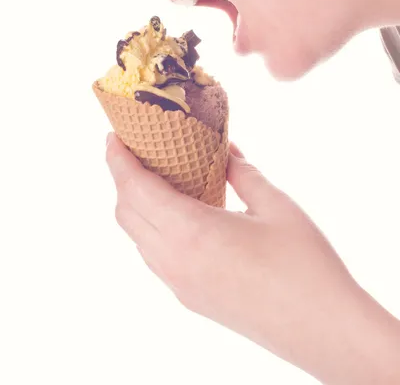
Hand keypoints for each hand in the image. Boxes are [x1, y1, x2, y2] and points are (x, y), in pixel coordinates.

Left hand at [106, 133, 399, 384]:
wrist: (323, 330)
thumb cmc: (305, 264)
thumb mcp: (275, 205)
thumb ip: (242, 172)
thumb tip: (224, 149)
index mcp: (192, 232)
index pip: (135, 189)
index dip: (118, 160)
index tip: (113, 137)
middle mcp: (176, 261)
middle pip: (127, 213)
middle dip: (123, 179)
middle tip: (134, 152)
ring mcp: (181, 285)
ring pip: (139, 238)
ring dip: (136, 205)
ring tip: (155, 179)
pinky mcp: (192, 299)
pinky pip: (156, 257)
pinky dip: (154, 228)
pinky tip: (180, 215)